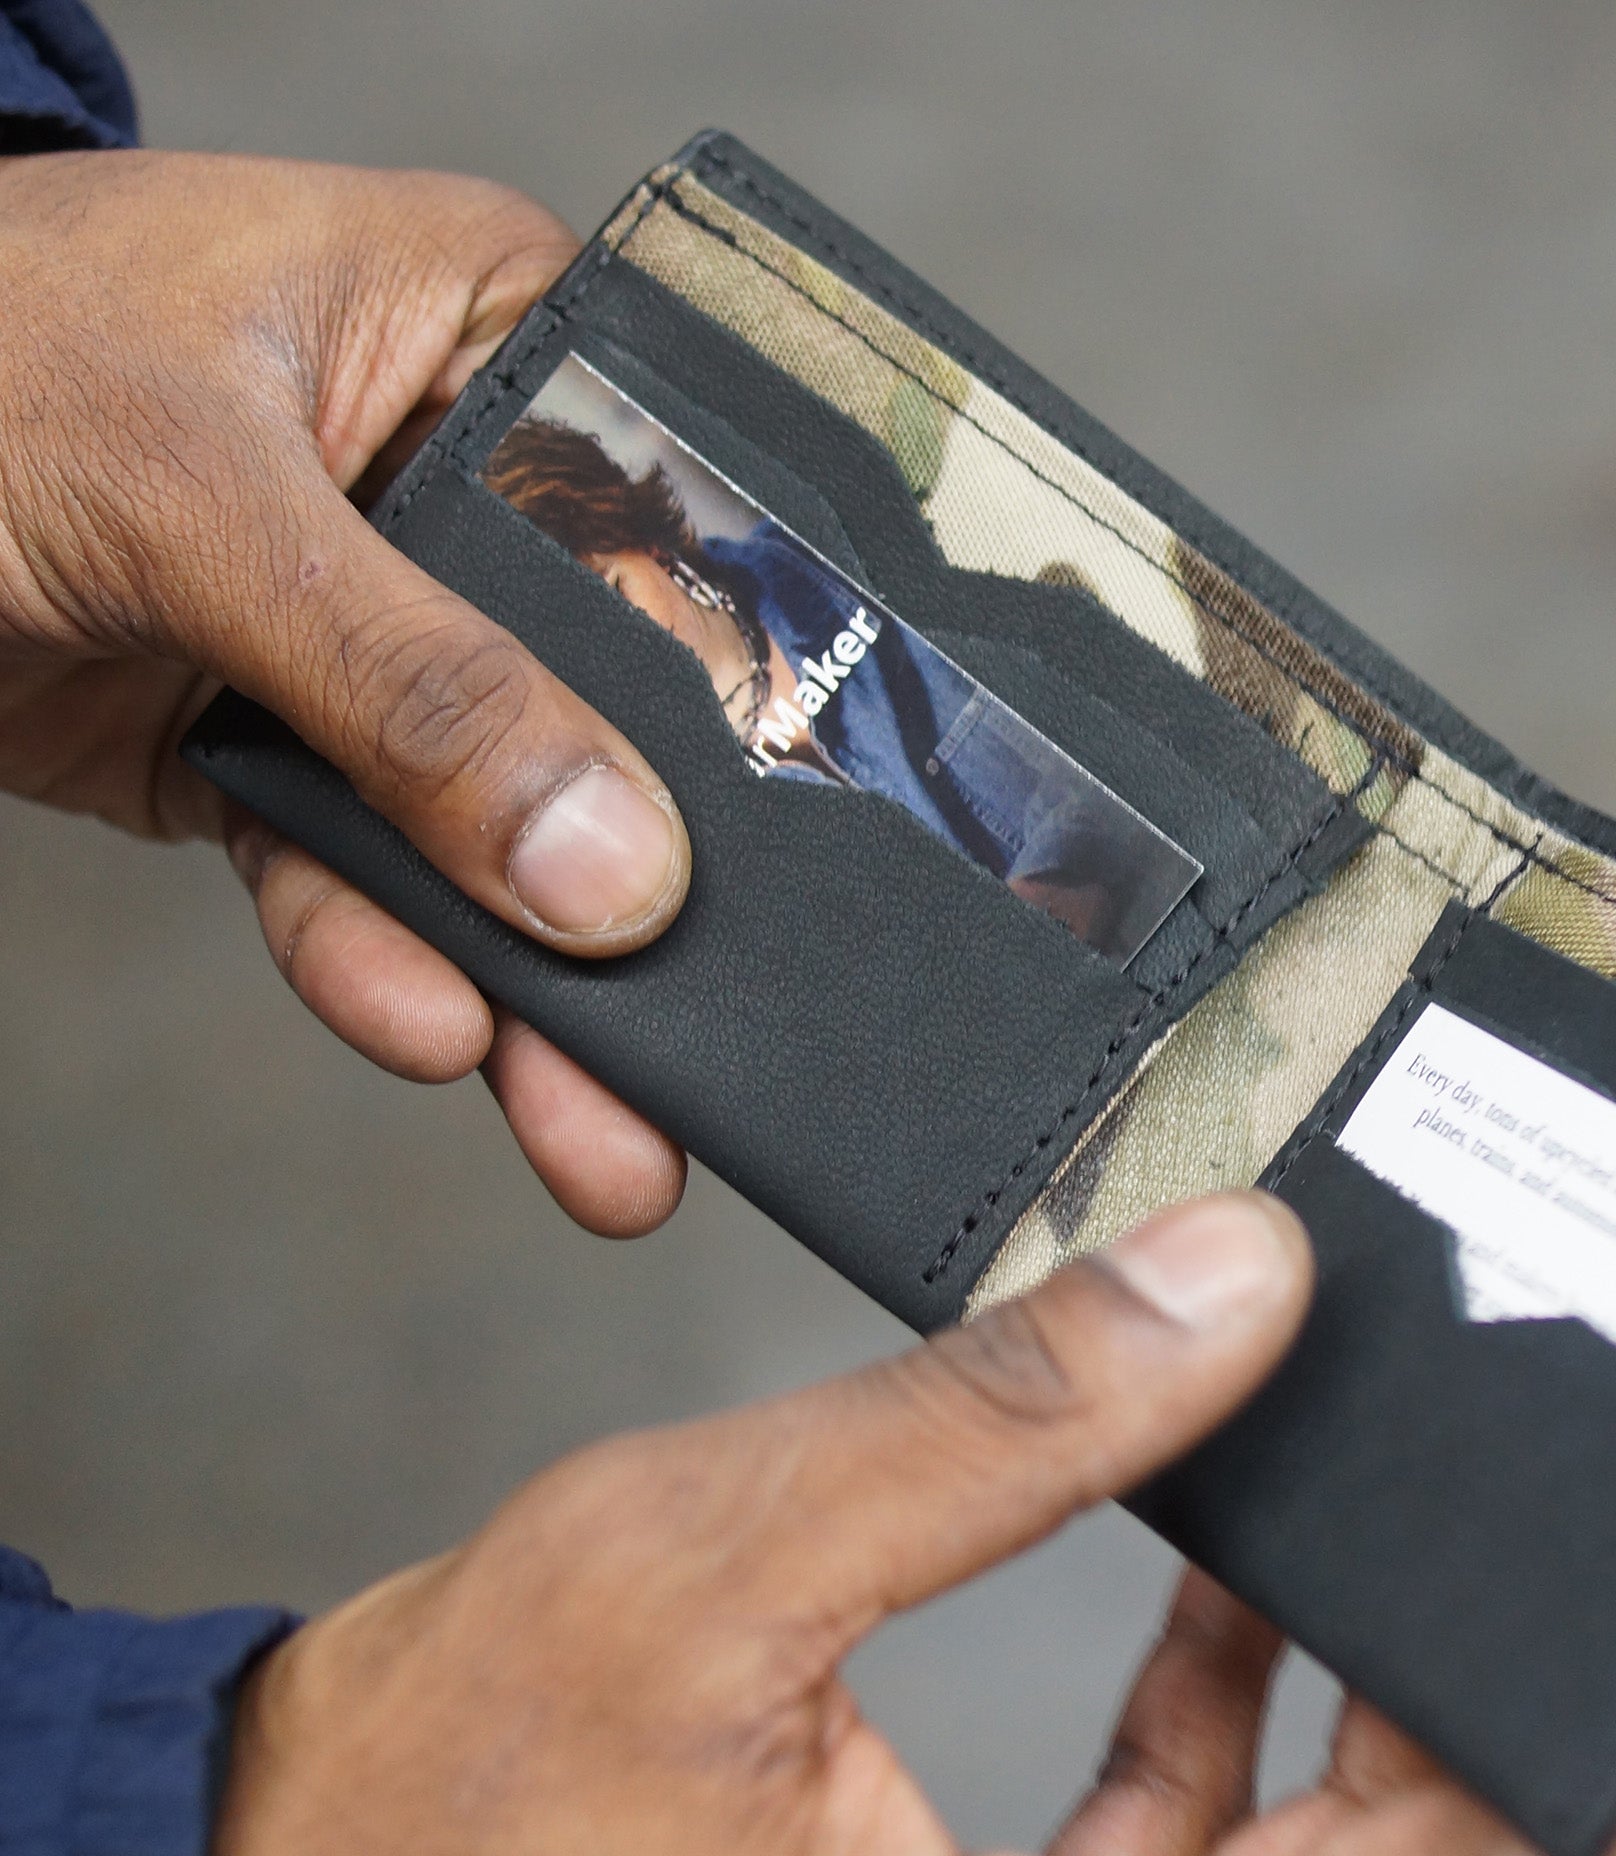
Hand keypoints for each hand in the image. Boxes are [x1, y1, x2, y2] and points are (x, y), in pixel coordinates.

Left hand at [0, 150, 690, 1235]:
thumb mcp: (195, 499)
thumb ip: (415, 686)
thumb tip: (610, 866)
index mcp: (494, 348)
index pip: (677, 542)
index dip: (748, 710)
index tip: (804, 871)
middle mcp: (458, 498)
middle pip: (606, 722)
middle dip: (648, 909)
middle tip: (710, 1069)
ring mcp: (370, 637)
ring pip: (493, 834)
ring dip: (537, 992)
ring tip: (604, 1130)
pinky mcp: (279, 748)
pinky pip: (356, 875)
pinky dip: (378, 959)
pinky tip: (421, 1026)